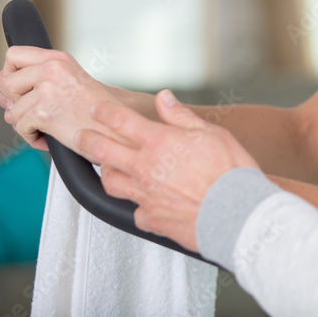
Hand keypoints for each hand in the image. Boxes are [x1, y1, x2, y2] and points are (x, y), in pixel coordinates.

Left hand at [0, 46, 118, 153]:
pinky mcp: (44, 112)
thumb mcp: (70, 81)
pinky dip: (32, 137)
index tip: (21, 88)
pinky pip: (20, 128)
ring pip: (11, 110)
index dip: (10, 73)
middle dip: (14, 102)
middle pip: (4, 82)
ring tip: (48, 127)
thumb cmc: (95, 111)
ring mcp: (47, 90)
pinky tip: (50, 137)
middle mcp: (52, 69)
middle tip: (36, 112)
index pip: (13, 55)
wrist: (117, 130)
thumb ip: (36, 77)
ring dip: (26, 124)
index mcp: (59, 59)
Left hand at [75, 89, 260, 251]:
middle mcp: (145, 168)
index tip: (97, 110)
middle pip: (104, 151)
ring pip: (111, 182)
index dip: (105, 113)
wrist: (236, 213)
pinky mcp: (151, 218)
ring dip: (106, 172)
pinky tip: (143, 202)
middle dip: (88, 139)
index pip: (121, 121)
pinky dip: (137, 205)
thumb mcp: (210, 133)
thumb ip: (181, 116)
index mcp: (159, 142)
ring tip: (106, 168)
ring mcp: (145, 195)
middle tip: (81, 135)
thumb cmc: (229, 172)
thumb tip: (164, 98)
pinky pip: (135, 211)